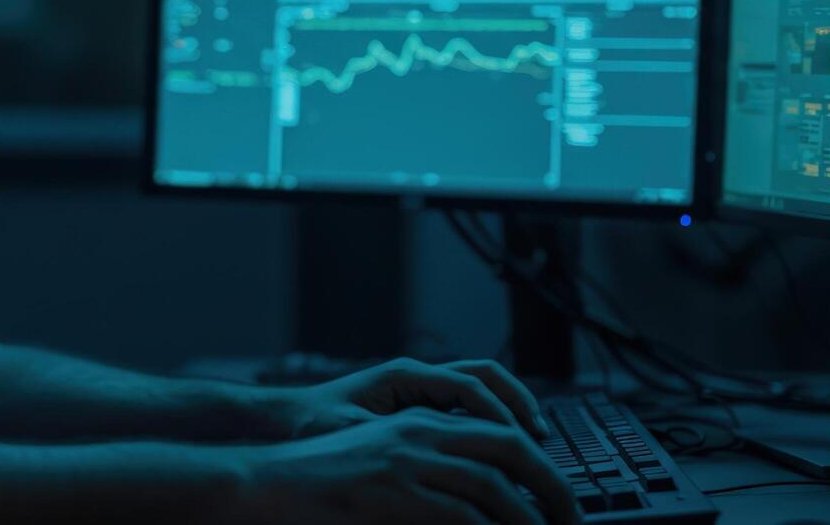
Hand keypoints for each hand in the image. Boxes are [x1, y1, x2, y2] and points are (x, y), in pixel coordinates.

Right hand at [233, 407, 583, 524]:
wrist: (266, 484)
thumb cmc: (320, 482)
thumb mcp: (382, 461)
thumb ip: (428, 470)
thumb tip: (476, 503)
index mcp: (419, 421)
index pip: (501, 429)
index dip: (541, 460)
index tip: (560, 493)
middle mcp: (419, 433)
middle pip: (510, 448)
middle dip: (552, 486)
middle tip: (572, 519)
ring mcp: (406, 463)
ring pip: (493, 486)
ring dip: (529, 519)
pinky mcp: (391, 494)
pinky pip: (460, 517)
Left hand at [257, 357, 551, 441]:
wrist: (286, 420)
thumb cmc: (312, 424)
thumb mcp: (352, 435)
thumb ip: (392, 441)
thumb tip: (430, 453)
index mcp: (404, 376)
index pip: (469, 386)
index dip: (500, 413)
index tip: (523, 440)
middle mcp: (416, 377)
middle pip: (485, 377)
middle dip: (517, 403)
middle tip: (543, 437)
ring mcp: (419, 390)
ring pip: (479, 391)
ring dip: (508, 412)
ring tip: (534, 444)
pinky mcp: (417, 407)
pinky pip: (464, 409)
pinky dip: (487, 424)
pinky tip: (500, 454)